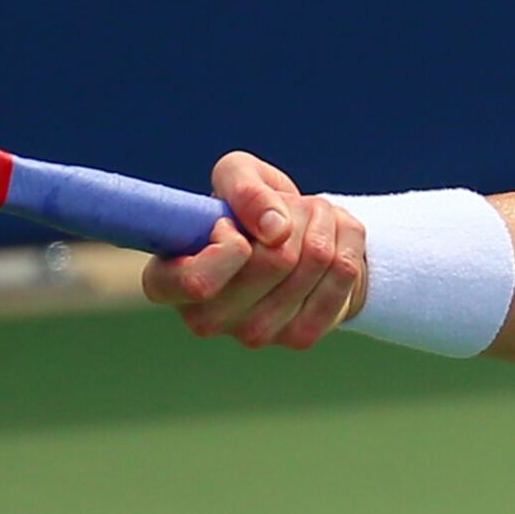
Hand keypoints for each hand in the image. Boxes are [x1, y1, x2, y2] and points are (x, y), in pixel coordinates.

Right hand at [138, 150, 369, 347]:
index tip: (233, 225)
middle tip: (289, 208)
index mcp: (167, 283)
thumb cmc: (250, 208)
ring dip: (322, 220)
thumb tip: (274, 228)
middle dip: (292, 214)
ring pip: (314, 260)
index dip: (230, 245)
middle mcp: (204, 319)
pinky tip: (334, 236)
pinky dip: (347, 238)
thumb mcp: (237, 175)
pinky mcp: (298, 338)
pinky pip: (343, 272)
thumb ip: (243, 188)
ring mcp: (252, 335)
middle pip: (274, 260)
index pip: (198, 281)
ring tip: (312, 216)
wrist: (297, 240)